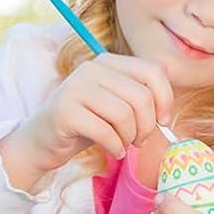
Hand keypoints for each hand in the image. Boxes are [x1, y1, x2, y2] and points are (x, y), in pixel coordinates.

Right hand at [0, 53, 174, 191]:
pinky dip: (116, 147)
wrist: (43, 142)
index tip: (163, 121)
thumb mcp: (117, 107)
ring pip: (125, 114)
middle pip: (141, 97)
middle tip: (140, 140)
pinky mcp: (65, 110)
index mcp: (109, 62)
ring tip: (125, 145)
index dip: (165, 99)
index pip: (154, 71)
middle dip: (148, 126)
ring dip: (131, 138)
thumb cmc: (88, 125)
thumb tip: (170, 116)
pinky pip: (106, 131)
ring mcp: (76, 87)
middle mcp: (92, 68)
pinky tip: (113, 151)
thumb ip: (142, 101)